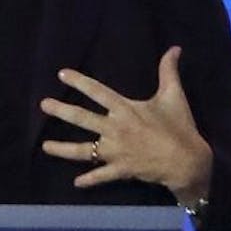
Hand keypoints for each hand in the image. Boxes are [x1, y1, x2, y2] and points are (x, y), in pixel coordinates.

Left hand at [40, 46, 211, 202]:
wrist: (187, 161)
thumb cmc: (179, 127)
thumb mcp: (174, 95)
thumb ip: (168, 71)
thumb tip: (174, 48)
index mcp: (125, 109)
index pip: (98, 92)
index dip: (80, 82)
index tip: (61, 74)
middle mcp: (115, 129)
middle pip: (82, 118)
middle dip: (61, 111)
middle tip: (44, 105)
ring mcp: (116, 151)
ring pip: (84, 151)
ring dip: (63, 149)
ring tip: (45, 147)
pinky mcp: (121, 169)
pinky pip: (101, 176)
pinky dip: (89, 180)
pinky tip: (77, 182)